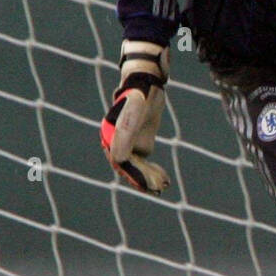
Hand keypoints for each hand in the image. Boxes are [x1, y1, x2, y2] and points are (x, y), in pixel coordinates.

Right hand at [100, 42, 170, 192]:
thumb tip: (118, 160)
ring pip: (138, 168)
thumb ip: (126, 133)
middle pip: (129, 168)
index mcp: (110, 138)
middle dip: (144, 180)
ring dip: (149, 179)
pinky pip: (145, 163)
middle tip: (158, 189)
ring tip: (163, 187)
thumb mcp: (134, 113)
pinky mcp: (140, 145)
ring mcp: (129, 146)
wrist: (147, 85)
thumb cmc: (138, 96)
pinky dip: (153, 172)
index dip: (133, 176)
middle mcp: (116, 144)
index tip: (146, 185)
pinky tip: (165, 180)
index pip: (120, 163)